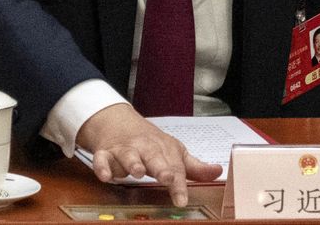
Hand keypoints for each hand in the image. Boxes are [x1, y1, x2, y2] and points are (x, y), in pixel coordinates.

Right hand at [76, 103, 222, 206]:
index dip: (179, 184)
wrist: (117, 121)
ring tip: (136, 172)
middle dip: (160, 168)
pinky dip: (102, 166)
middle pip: (153, 157)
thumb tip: (218, 172)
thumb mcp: (173, 152)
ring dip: (132, 163)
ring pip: (128, 156)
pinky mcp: (105, 153)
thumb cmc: (149, 142)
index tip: (182, 199)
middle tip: (166, 178)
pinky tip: (105, 175)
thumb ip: (194, 167)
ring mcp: (124, 150)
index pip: (174, 167)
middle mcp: (144, 148)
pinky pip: (102, 159)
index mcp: (163, 149)